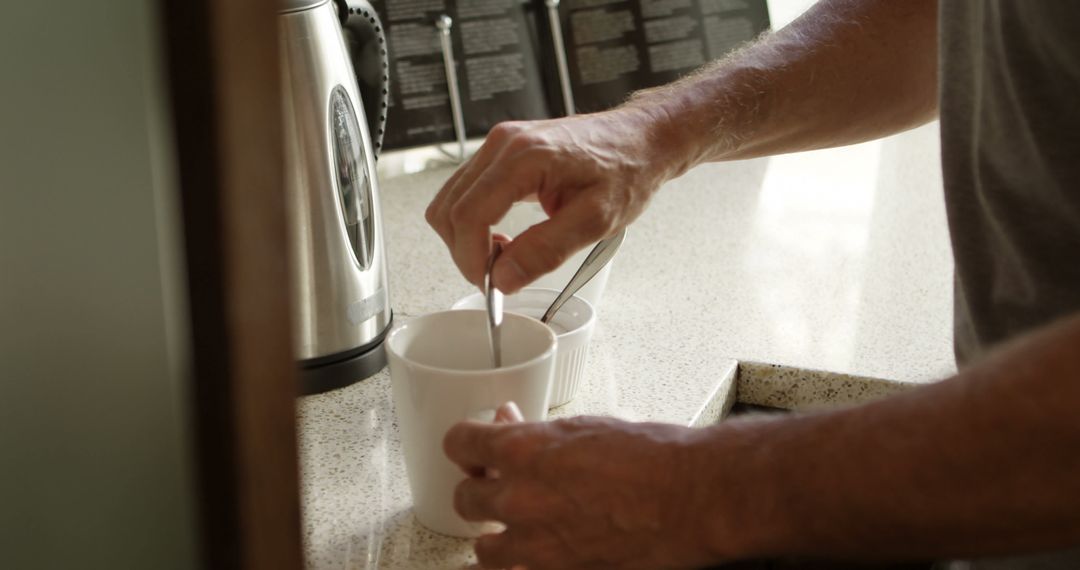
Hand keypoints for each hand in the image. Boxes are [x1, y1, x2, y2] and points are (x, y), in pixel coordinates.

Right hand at [425, 108, 676, 292]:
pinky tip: (503, 239)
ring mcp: (499, 145)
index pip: (468, 215)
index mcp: (524, 157)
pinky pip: (465, 193)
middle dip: (466, 253)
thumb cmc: (626, 170)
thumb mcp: (595, 220)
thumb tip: (504, 278)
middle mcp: (503, 144)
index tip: (490, 287)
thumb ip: (546, 250)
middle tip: (499, 277)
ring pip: (451, 202)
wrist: (640, 140)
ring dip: (467, 239)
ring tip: (506, 257)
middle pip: (449, 210)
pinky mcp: (500, 153)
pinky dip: (474, 223)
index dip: (471, 259)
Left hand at [444, 415, 718, 569]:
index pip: (458, 443)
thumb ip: (537, 431)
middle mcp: (519, 499)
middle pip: (463, 498)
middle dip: (480, 490)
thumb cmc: (653, 457)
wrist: (691, 497)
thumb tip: (510, 422)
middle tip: (498, 486)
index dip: (465, 445)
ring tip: (515, 529)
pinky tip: (529, 559)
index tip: (472, 449)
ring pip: (482, 549)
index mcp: (522, 450)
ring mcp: (536, 545)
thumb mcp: (585, 427)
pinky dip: (520, 567)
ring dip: (494, 537)